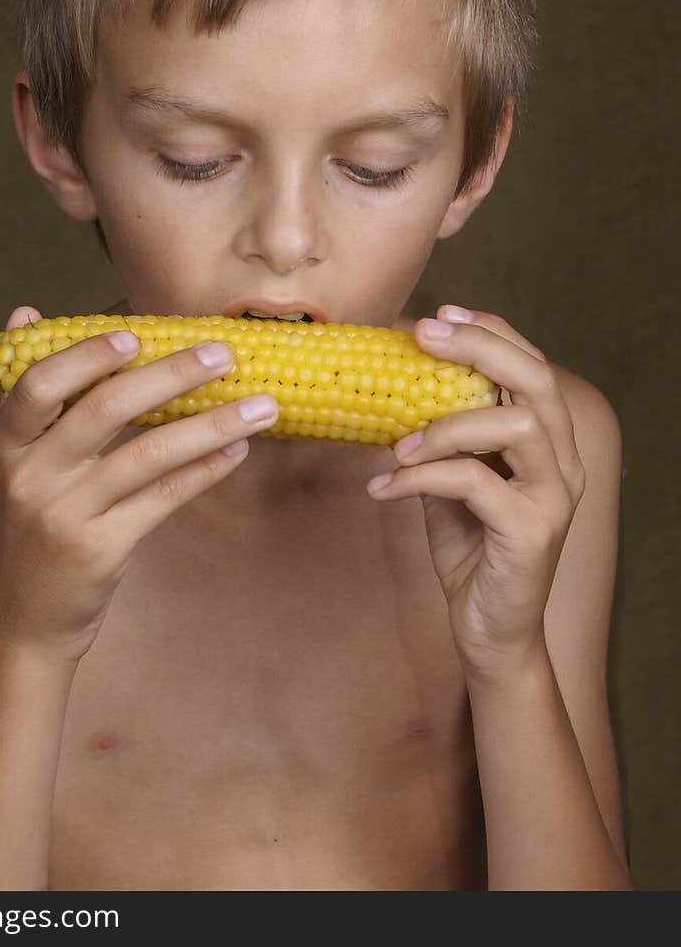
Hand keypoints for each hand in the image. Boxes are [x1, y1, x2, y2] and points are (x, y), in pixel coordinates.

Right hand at [0, 305, 278, 664]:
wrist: (24, 621)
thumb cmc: (33, 524)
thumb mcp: (16, 460)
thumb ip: (30, 393)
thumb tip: (26, 308)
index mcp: (7, 444)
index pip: (37, 384)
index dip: (86, 356)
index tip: (137, 334)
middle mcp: (30, 476)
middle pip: (104, 410)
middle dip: (171, 374)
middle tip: (225, 353)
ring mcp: (65, 514)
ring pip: (147, 455)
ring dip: (211, 424)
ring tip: (262, 405)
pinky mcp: (99, 549)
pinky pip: (163, 499)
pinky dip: (204, 470)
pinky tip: (238, 450)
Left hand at [366, 305, 585, 683]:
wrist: (491, 633)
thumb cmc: (471, 550)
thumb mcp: (451, 482)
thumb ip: (440, 438)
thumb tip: (391, 389)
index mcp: (548, 443)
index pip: (531, 365)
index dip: (490, 331)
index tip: (439, 313)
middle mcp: (563, 463)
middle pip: (535, 381)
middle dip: (478, 347)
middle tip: (422, 335)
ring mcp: (553, 498)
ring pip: (514, 426)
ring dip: (444, 426)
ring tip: (397, 446)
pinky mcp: (530, 533)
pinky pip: (474, 482)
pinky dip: (421, 478)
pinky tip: (384, 489)